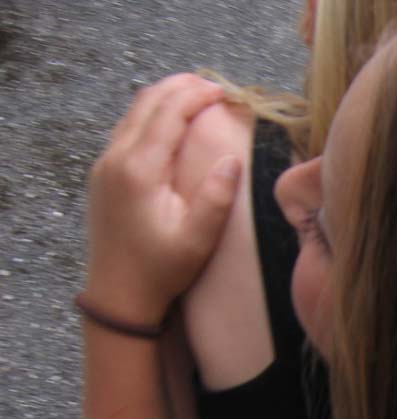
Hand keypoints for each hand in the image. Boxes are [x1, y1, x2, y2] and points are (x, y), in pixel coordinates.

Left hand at [85, 74, 241, 324]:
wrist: (118, 294)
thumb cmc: (161, 270)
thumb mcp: (197, 240)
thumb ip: (216, 198)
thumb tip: (233, 160)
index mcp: (139, 170)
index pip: (168, 113)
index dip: (197, 95)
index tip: (225, 92)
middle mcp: (115, 159)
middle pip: (146, 102)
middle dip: (180, 87)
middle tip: (214, 86)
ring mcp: (104, 165)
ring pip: (133, 113)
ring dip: (164, 98)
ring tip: (195, 97)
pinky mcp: (103, 175)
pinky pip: (125, 129)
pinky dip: (150, 115)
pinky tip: (169, 124)